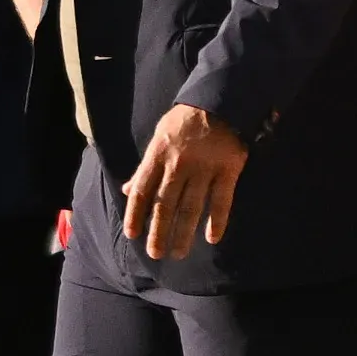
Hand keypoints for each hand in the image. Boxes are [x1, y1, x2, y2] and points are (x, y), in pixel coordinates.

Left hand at [122, 102, 248, 260]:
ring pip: (191, 208)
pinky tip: (212, 238)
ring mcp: (204, 168)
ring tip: (178, 253)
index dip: (136, 214)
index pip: (142, 190)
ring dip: (184, 233)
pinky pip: (222, 200)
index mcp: (158, 155)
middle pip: (165, 205)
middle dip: (159, 232)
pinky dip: (218, 220)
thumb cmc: (183, 121)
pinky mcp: (228, 170)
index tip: (133, 234)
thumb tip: (128, 189)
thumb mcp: (158, 137)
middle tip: (155, 254)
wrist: (218, 101)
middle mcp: (179, 165)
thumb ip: (145, 166)